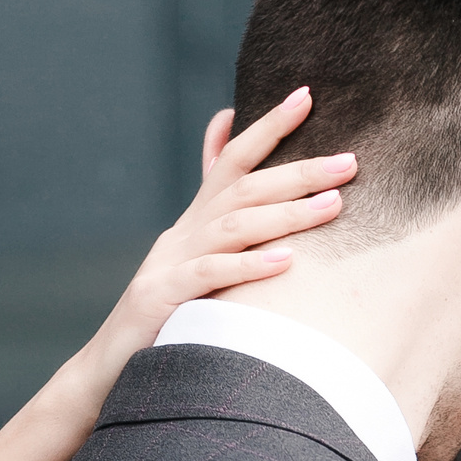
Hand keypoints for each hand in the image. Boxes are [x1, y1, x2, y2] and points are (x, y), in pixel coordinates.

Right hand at [69, 88, 356, 403]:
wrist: (110, 365)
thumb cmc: (167, 309)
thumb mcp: (193, 252)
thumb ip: (213, 199)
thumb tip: (228, 131)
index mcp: (196, 220)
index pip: (235, 159)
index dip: (269, 125)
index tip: (308, 95)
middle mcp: (184, 232)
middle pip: (244, 188)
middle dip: (298, 170)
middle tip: (350, 162)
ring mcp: (171, 263)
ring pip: (235, 227)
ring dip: (287, 214)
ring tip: (334, 204)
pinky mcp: (164, 299)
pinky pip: (210, 277)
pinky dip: (249, 267)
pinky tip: (286, 262)